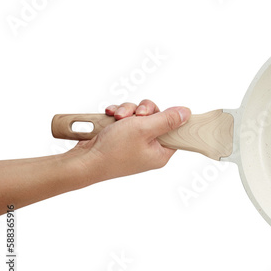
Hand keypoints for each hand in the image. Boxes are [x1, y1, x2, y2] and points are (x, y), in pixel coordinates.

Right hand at [71, 99, 190, 182]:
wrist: (84, 160)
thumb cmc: (113, 151)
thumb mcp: (144, 129)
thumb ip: (167, 119)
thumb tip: (186, 113)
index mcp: (161, 152)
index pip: (175, 131)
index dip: (168, 118)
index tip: (156, 114)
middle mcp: (149, 148)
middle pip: (156, 118)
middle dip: (142, 111)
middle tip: (136, 116)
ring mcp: (134, 142)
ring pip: (139, 115)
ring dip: (127, 111)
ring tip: (117, 117)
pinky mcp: (120, 136)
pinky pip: (125, 118)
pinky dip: (117, 114)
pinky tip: (110, 116)